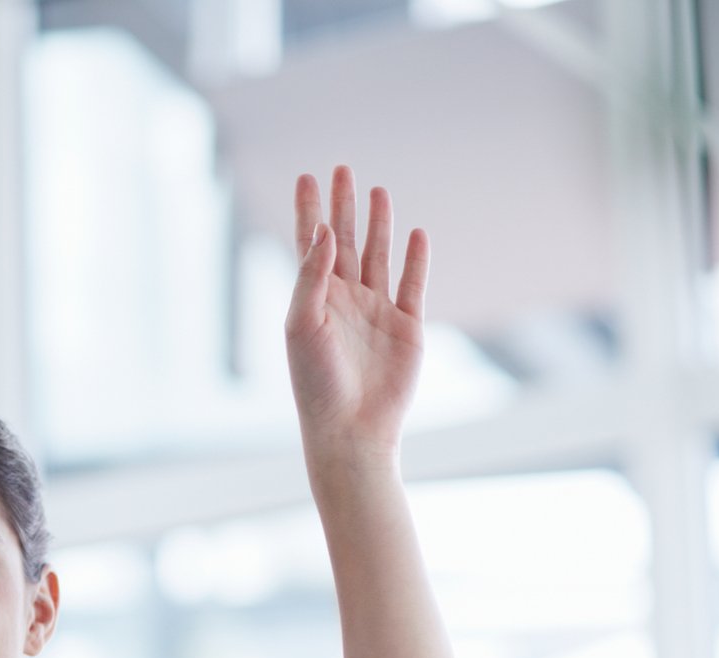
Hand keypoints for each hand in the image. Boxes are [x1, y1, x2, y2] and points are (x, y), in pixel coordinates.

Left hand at [284, 166, 428, 470]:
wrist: (350, 428)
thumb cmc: (315, 382)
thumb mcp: (302, 324)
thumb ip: (311, 276)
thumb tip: (322, 231)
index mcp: (312, 300)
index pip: (309, 244)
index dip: (308, 210)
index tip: (306, 177)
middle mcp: (343, 301)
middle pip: (343, 241)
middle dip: (343, 206)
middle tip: (342, 168)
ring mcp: (376, 312)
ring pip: (377, 256)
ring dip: (378, 223)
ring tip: (378, 190)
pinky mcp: (406, 327)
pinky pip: (413, 284)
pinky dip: (415, 258)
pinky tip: (416, 232)